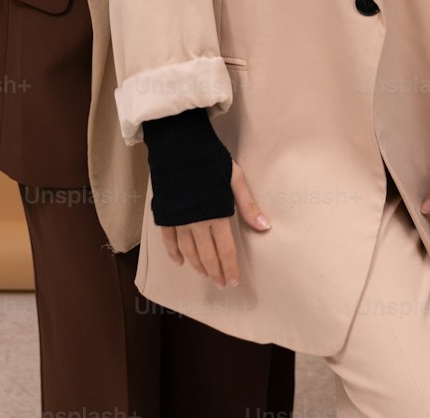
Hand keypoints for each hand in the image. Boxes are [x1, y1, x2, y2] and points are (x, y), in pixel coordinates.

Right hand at [160, 162, 269, 287]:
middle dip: (215, 272)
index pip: (225, 249)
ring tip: (206, 274)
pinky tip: (181, 262)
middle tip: (222, 283)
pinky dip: (174, 254)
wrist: (178, 145)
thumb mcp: (234, 177)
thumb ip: (248, 204)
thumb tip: (265, 226)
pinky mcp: (165, 214)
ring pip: (188, 251)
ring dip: (198, 266)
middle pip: (206, 255)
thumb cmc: (210, 159)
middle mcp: (196, 222)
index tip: (233, 282)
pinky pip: (169, 241)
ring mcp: (178, 220)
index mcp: (216, 214)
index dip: (230, 267)